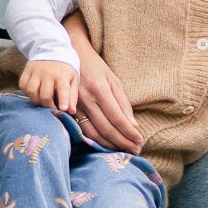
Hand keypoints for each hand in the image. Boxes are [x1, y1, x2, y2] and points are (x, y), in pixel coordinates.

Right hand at [19, 58, 78, 112]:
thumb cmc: (65, 68)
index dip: (63, 101)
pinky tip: (34, 93)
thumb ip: (72, 96)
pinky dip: (27, 93)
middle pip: (44, 95)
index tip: (62, 109)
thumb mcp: (73, 79)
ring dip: (36, 100)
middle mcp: (47, 73)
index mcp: (62, 75)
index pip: (63, 89)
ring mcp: (35, 71)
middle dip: (48, 106)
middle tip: (51, 108)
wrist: (52, 49)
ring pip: (31, 91)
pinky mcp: (27, 70)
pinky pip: (23, 85)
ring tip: (42, 101)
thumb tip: (72, 111)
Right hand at [63, 11, 143, 152]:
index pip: (117, 117)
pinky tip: (106, 145)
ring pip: (93, 133)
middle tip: (135, 151)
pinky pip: (81, 131)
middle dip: (122, 142)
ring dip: (109, 145)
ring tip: (123, 151)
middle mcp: (86, 99)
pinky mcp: (67, 110)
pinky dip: (95, 141)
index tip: (140, 141)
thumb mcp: (113, 80)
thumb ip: (123, 103)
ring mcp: (74, 105)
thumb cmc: (95, 67)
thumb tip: (133, 125)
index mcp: (100, 89)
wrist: (70, 56)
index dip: (129, 132)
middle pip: (106, 128)